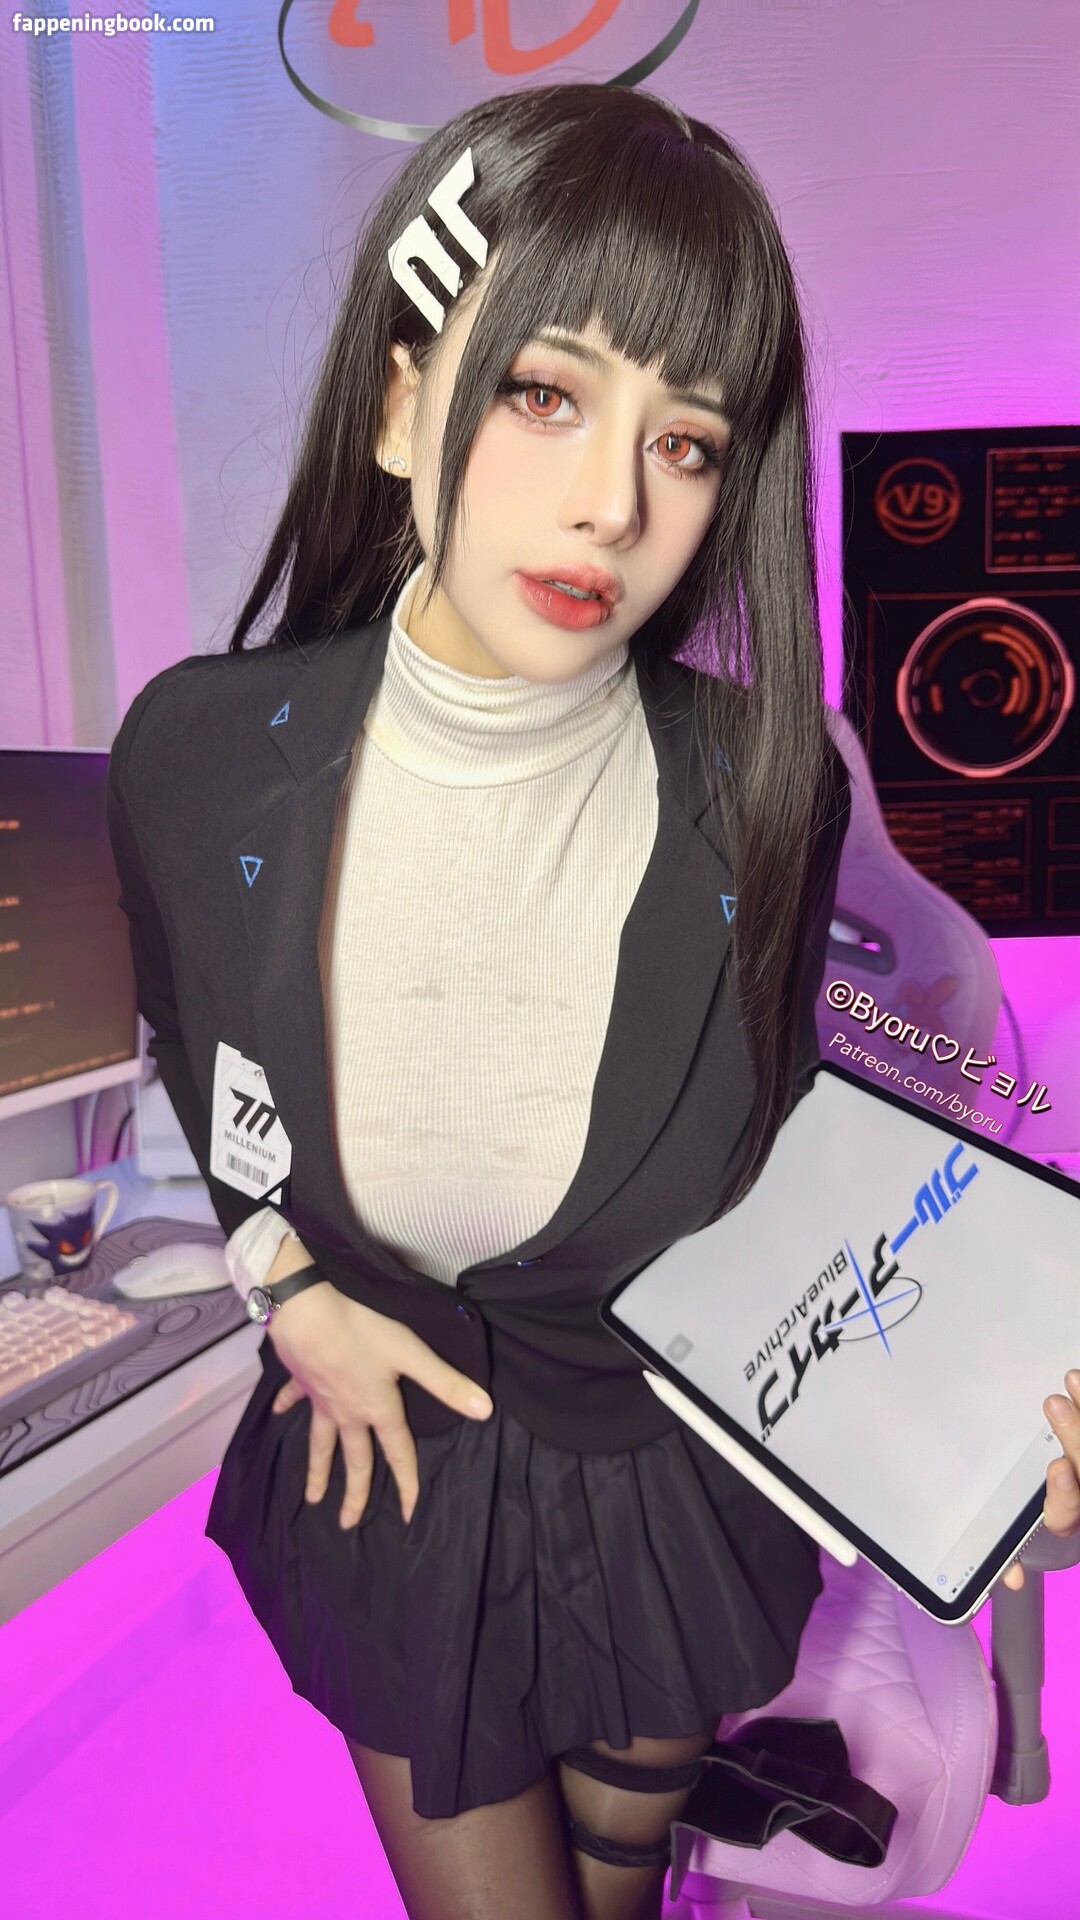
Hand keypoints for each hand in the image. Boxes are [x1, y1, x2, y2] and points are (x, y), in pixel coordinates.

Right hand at [267, 1283, 491, 1529]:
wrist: (306, 1314)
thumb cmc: (362, 1331)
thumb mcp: (411, 1355)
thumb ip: (446, 1383)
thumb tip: (484, 1410)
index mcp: (377, 1409)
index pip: (398, 1453)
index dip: (408, 1484)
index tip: (409, 1515)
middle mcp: (348, 1413)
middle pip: (354, 1460)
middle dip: (354, 1494)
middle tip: (347, 1524)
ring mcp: (321, 1400)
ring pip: (320, 1443)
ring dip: (317, 1470)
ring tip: (312, 1499)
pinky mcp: (301, 1380)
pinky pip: (293, 1399)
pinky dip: (286, 1407)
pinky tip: (277, 1415)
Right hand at [999, 1368, 1079, 1591]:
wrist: (1072, 1494)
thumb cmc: (1053, 1513)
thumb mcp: (1033, 1542)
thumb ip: (1013, 1555)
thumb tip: (1010, 1580)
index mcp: (1068, 1520)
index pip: (1066, 1513)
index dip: (1065, 1494)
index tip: (1058, 1469)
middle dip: (1073, 1436)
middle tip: (1056, 1406)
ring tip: (1072, 1382)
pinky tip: (1079, 1380)